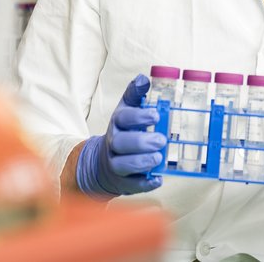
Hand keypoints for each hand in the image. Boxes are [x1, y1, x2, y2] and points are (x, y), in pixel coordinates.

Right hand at [75, 74, 165, 198]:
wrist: (102, 163)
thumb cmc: (122, 132)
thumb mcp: (126, 110)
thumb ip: (134, 95)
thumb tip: (143, 78)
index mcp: (117, 124)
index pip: (123, 118)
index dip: (138, 116)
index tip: (156, 115)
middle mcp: (114, 144)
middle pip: (122, 143)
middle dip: (141, 142)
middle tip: (161, 140)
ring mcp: (116, 164)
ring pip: (123, 165)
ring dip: (142, 162)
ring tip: (158, 158)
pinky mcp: (123, 182)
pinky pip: (132, 185)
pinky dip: (145, 183)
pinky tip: (157, 179)